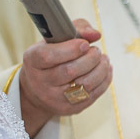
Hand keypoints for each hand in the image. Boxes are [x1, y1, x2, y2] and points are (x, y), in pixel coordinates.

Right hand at [19, 19, 112, 136]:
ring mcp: (55, 99)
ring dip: (101, 69)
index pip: (49, 56)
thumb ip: (76, 28)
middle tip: (96, 51)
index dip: (71, 49)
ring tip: (103, 59)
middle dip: (90, 58)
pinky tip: (106, 70)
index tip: (85, 43)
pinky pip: (93, 95)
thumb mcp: (54, 39)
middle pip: (70, 71)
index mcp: (33, 61)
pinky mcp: (70, 109)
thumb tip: (95, 34)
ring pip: (85, 85)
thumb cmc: (50, 57)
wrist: (38, 89)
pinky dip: (104, 80)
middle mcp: (41, 82)